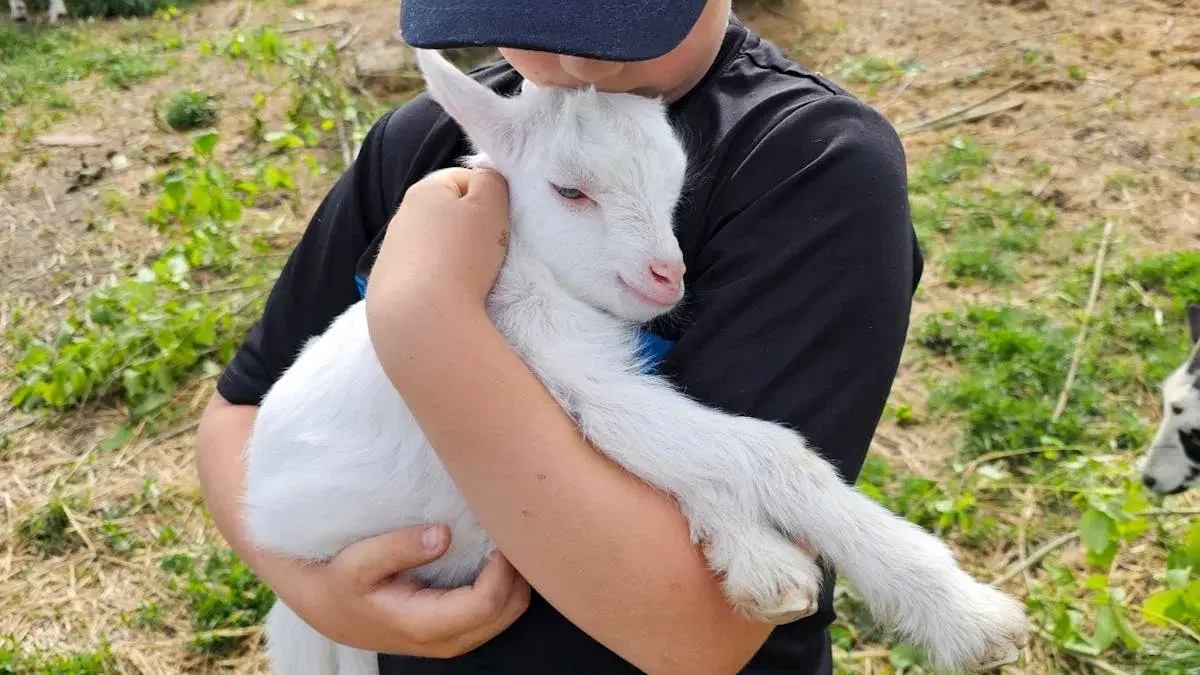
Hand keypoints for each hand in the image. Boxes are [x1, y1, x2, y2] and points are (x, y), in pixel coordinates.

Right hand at [284, 524, 530, 657]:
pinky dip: (506, 584)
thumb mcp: (359, 560)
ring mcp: (455, 639)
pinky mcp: (458, 631)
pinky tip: (494, 556)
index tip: (500, 533)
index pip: (486, 603)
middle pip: (509, 610)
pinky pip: (499, 611)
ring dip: (515, 577)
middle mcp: (446, 640)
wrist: (330, 610)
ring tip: (503, 539)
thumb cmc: (343, 581)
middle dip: (517, 571)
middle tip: (509, 530)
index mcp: (424, 624)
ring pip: (510, 613)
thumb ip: (400, 547)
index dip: (503, 568)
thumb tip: (444, 534)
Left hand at [367, 166, 510, 309]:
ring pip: (432, 246)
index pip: (463, 178)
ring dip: (450, 257)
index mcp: (423, 191)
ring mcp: (390, 253)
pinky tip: (446, 297)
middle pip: (445, 214)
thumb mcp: (491, 207)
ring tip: (468, 280)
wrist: (422, 318)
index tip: (498, 224)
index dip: (486, 198)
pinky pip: (418, 275)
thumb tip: (483, 178)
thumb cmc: (463, 256)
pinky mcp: (385, 287)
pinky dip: (434, 282)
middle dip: (467, 229)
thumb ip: (492, 181)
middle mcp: (400, 217)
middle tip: (487, 252)